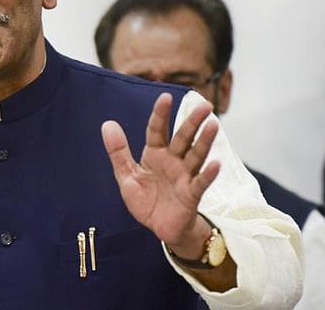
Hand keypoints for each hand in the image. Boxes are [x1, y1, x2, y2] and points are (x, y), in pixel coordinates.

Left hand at [101, 92, 219, 254]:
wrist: (160, 227)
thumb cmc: (146, 199)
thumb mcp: (127, 175)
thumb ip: (118, 151)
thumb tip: (108, 124)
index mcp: (155, 154)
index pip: (157, 130)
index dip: (160, 114)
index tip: (165, 96)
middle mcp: (173, 161)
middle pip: (183, 138)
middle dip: (192, 122)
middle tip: (205, 105)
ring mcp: (184, 177)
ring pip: (195, 156)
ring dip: (204, 141)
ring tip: (213, 125)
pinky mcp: (191, 195)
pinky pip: (200, 183)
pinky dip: (208, 174)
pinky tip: (216, 163)